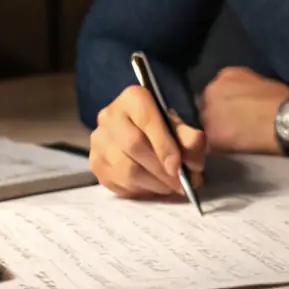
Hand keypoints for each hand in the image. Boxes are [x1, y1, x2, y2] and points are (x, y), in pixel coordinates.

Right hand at [90, 85, 206, 198]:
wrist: (141, 129)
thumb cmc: (165, 124)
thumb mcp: (181, 124)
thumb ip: (190, 137)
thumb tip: (193, 158)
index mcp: (133, 97)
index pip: (147, 120)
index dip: (164, 145)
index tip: (178, 166)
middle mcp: (110, 116)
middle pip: (135, 146)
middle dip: (161, 170)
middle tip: (181, 184)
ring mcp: (98, 140)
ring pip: (125, 169)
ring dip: (152, 184)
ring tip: (171, 187)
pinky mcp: (95, 162)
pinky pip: (116, 183)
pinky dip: (139, 190)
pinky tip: (154, 188)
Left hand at [198, 67, 288, 152]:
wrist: (286, 120)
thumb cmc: (279, 99)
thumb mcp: (257, 81)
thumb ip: (239, 87)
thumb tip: (236, 97)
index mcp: (224, 76)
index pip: (213, 90)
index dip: (220, 101)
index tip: (229, 109)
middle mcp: (211, 91)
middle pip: (204, 106)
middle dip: (213, 114)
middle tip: (228, 124)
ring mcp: (209, 114)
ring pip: (204, 124)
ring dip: (214, 130)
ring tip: (230, 137)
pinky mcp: (212, 136)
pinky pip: (210, 142)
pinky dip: (217, 145)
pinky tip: (230, 147)